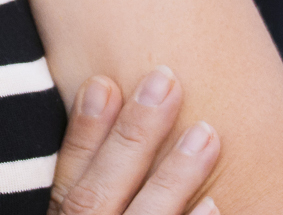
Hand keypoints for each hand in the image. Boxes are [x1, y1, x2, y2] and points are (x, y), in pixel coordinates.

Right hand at [48, 66, 219, 213]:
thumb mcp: (79, 207)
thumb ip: (86, 174)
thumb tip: (101, 91)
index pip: (68, 177)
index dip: (84, 130)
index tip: (104, 81)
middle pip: (100, 192)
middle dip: (132, 136)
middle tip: (165, 81)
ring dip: (173, 176)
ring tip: (206, 133)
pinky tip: (214, 202)